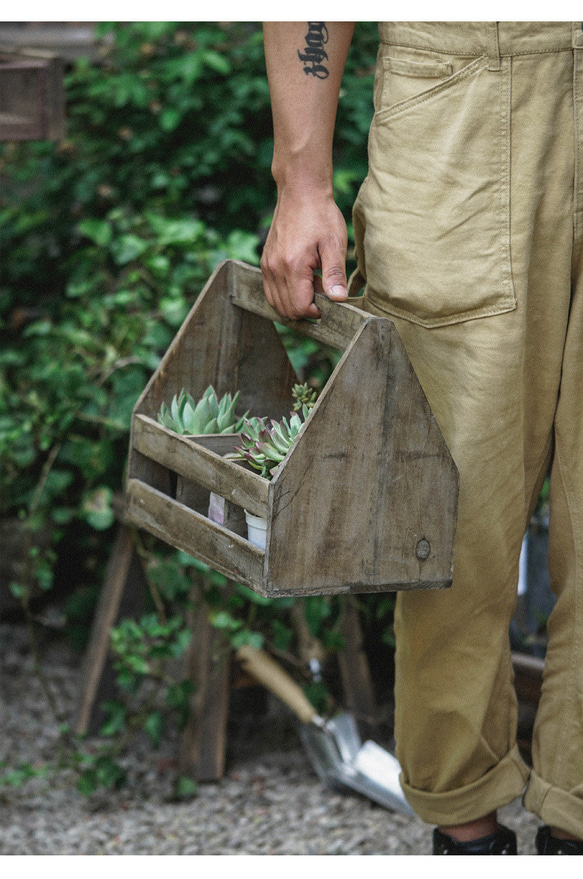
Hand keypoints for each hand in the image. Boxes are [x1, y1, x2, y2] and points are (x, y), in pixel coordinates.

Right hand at [261, 187, 347, 320]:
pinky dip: (286, 293)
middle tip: (322, 290)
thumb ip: (335, 275)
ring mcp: (267, 266)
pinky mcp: (265, 262)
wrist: (300, 192)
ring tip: (313, 283)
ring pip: (276, 303)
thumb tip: (339, 300)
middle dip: (306, 308)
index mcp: (292, 266)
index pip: (299, 308)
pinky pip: (271, 291)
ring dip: (296, 301)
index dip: (316, 312)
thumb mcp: (335, 245)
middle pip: (286, 310)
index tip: (329, 301)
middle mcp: (274, 269)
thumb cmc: (321, 216)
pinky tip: (302, 279)